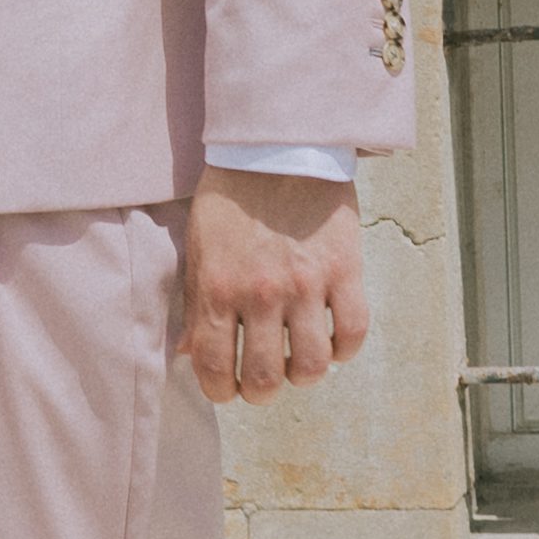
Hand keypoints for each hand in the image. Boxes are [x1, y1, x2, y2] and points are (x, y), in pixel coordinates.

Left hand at [180, 170, 366, 408]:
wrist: (279, 145)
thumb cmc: (232, 196)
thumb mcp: (199, 248)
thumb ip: (195, 304)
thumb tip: (187, 354)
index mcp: (217, 288)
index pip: (214, 367)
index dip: (220, 391)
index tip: (227, 389)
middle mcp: (260, 294)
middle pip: (265, 378)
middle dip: (261, 393)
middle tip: (263, 383)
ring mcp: (306, 284)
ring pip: (311, 365)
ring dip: (303, 375)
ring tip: (298, 362)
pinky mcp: (345, 270)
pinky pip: (351, 332)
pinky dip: (343, 349)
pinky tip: (331, 341)